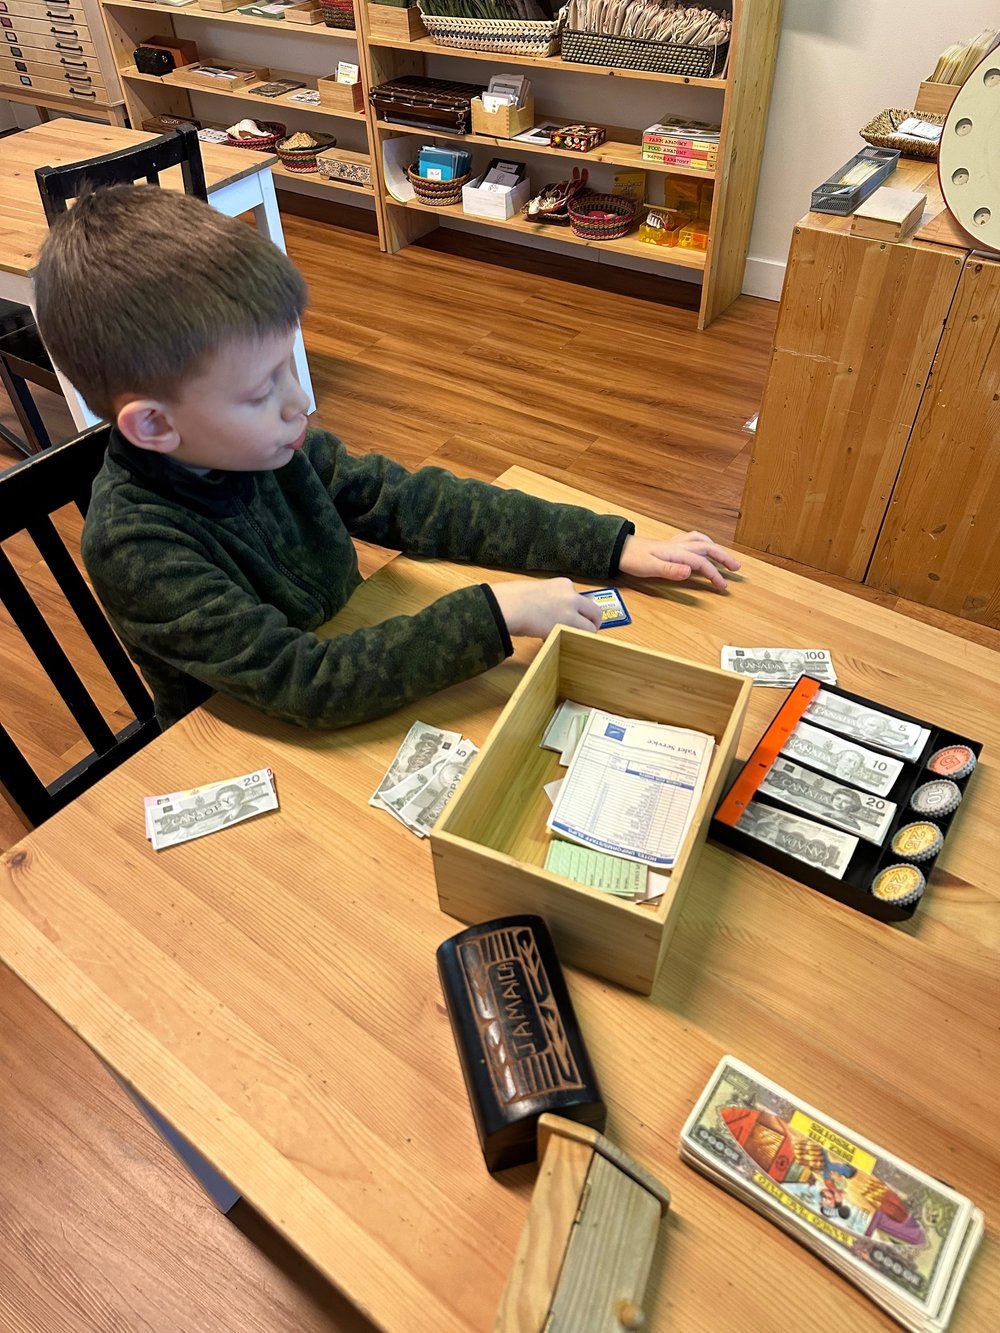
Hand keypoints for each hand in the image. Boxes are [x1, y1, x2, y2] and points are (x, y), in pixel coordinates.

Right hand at [491, 577, 602, 637]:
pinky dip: (571, 641)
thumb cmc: (511, 599)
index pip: (578, 598)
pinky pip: (579, 636)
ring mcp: (571, 610)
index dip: (575, 610)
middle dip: (592, 622)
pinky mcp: (566, 625)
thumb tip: (549, 610)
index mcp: (563, 584)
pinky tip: (558, 642)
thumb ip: (549, 597)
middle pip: (594, 611)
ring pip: (590, 626)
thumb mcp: (536, 590)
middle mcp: (571, 595)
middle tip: (586, 632)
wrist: (506, 606)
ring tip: (570, 640)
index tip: (570, 617)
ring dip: (582, 634)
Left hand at [618, 531, 739, 590]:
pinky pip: (691, 539)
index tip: (722, 585)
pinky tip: (702, 546)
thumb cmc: (632, 559)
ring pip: (701, 541)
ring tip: (725, 556)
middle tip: (736, 567)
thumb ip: (670, 570)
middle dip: (724, 557)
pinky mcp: (669, 545)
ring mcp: (674, 544)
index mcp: (676, 552)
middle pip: (707, 547)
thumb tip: (690, 571)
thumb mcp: (650, 568)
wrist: (619, 549)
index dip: (714, 574)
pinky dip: (702, 542)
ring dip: (715, 548)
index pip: (701, 563)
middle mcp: (678, 545)